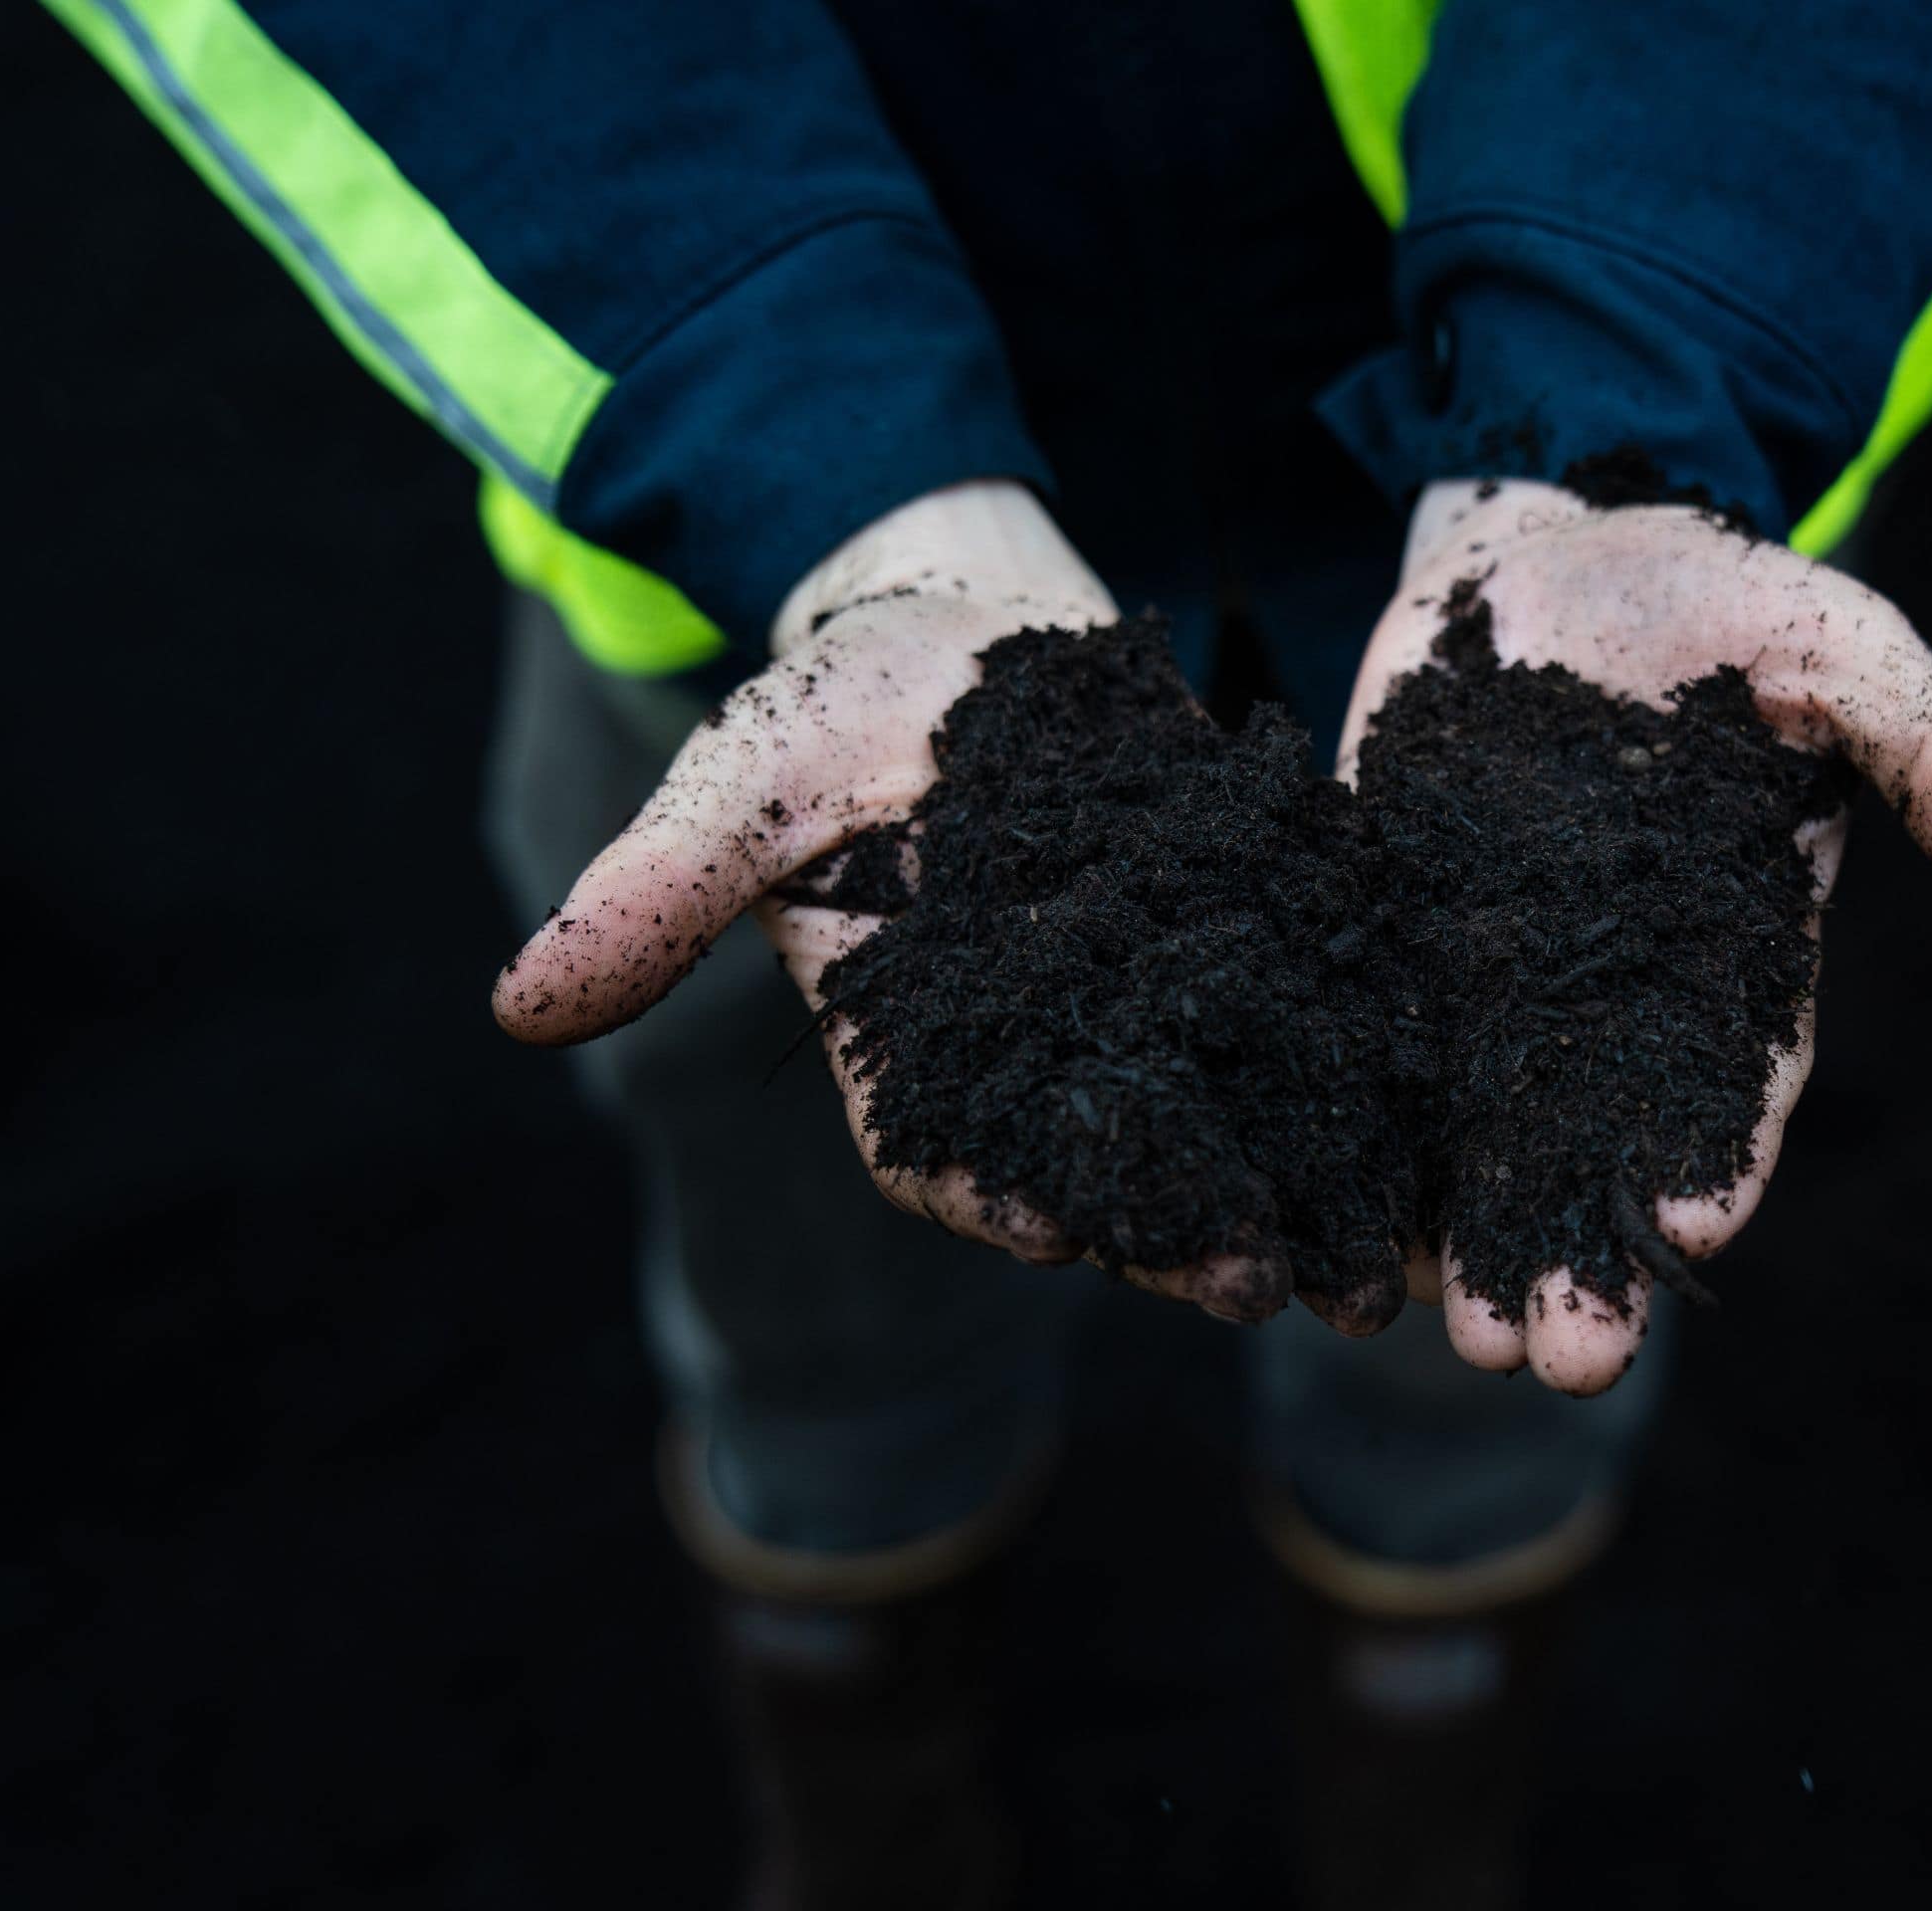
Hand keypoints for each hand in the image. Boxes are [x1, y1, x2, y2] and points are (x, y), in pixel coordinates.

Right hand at [491, 481, 1278, 1316]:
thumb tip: (517, 1004)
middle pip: (1101, 1172)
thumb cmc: (841, 704)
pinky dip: (1349, 1088)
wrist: (971, 626)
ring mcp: (1141, 1021)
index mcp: (910, 1051)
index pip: (944, 1153)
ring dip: (1282, 1196)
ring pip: (1215, 1132)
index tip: (1054, 1232)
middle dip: (1172, 1232)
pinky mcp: (1232, 959)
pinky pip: (1294, 1035)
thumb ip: (655, 890)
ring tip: (1355, 1265)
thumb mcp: (745, 780)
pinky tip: (1413, 1138)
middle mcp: (1034, 1062)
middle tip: (1250, 1283)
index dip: (995, 1193)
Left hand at [1337, 479, 1931, 1393]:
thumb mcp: (1833, 641)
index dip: (1716, 1159)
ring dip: (1471, 1231)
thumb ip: (1929, 743)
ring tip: (1454, 1337)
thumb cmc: (1711, 590)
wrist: (1541, 545)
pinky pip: (1379, 1048)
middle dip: (1581, 1253)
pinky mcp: (1391, 933)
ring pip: (1486, 1127)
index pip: (1732, 1080)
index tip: (1691, 1236)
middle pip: (1601, 1140)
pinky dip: (1367, 1134)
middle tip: (1553, 1362)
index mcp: (1729, 946)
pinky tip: (1349, 1225)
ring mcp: (1493, 968)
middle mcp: (1611, 985)